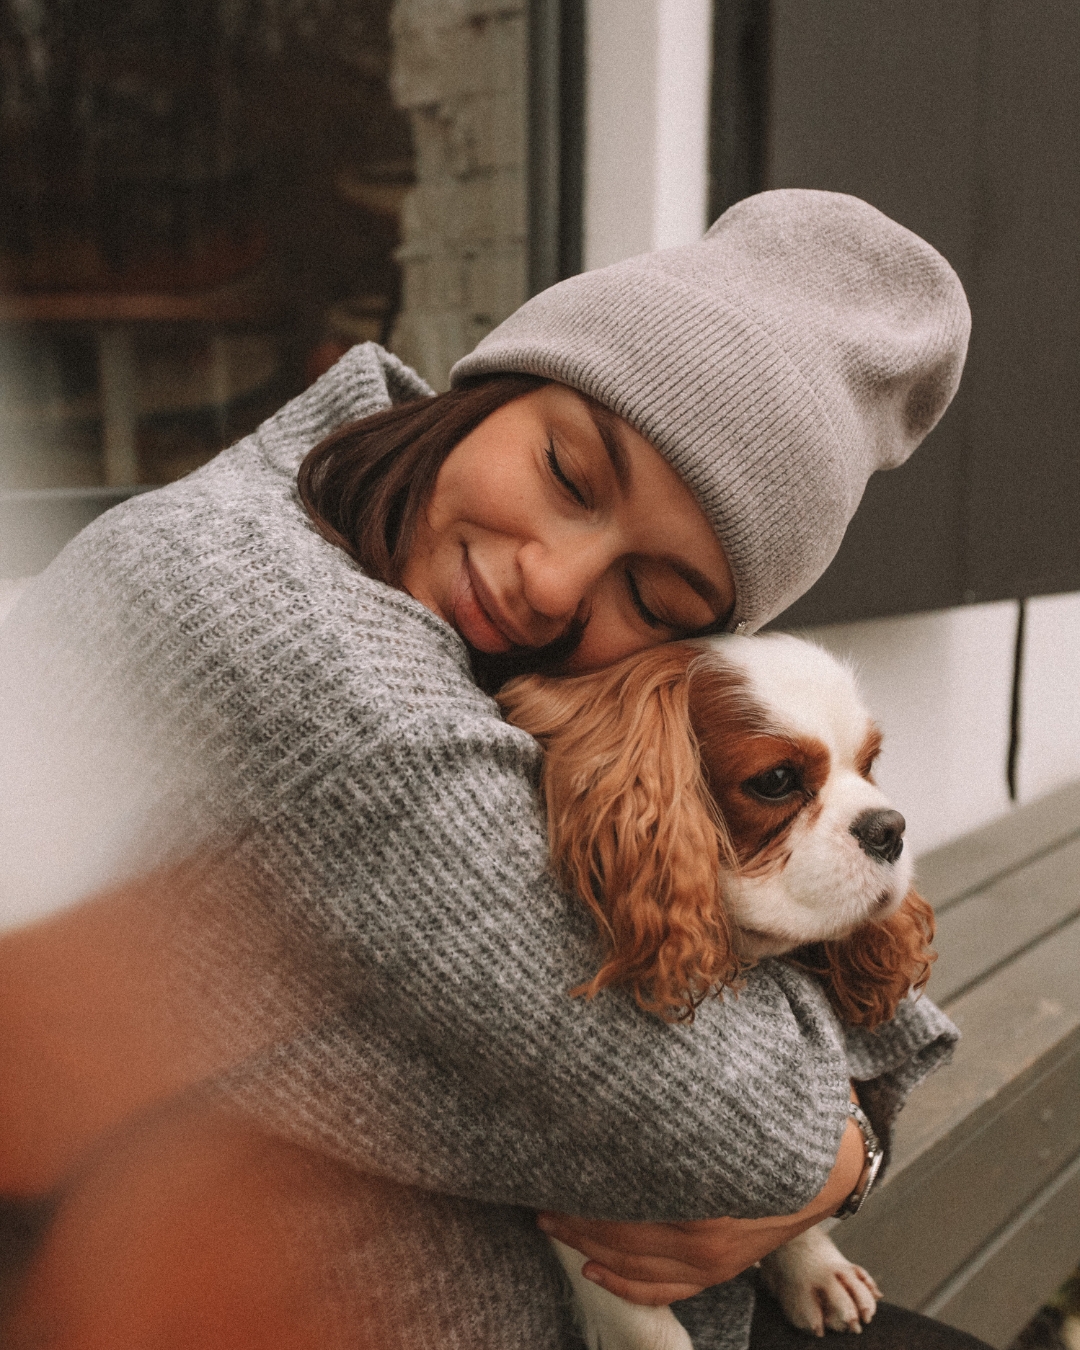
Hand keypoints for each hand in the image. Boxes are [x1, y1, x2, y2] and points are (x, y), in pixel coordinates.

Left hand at [537, 1114, 866, 1305]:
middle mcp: (704, 1238)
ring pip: (635, 1265)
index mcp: (701, 1197)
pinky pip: (664, 1288)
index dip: (583, 1189)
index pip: (623, 1202)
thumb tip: (628, 1072)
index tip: (551, 1167)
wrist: (832, 1162)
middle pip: (621, 1233)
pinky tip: (592, 1268)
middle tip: (539, 1194)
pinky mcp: (721, 1271)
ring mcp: (713, 1261)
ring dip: (588, 1245)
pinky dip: (625, 1283)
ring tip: (553, 1223)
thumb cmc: (775, 1124)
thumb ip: (675, 1103)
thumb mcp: (727, 1109)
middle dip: (576, 1215)